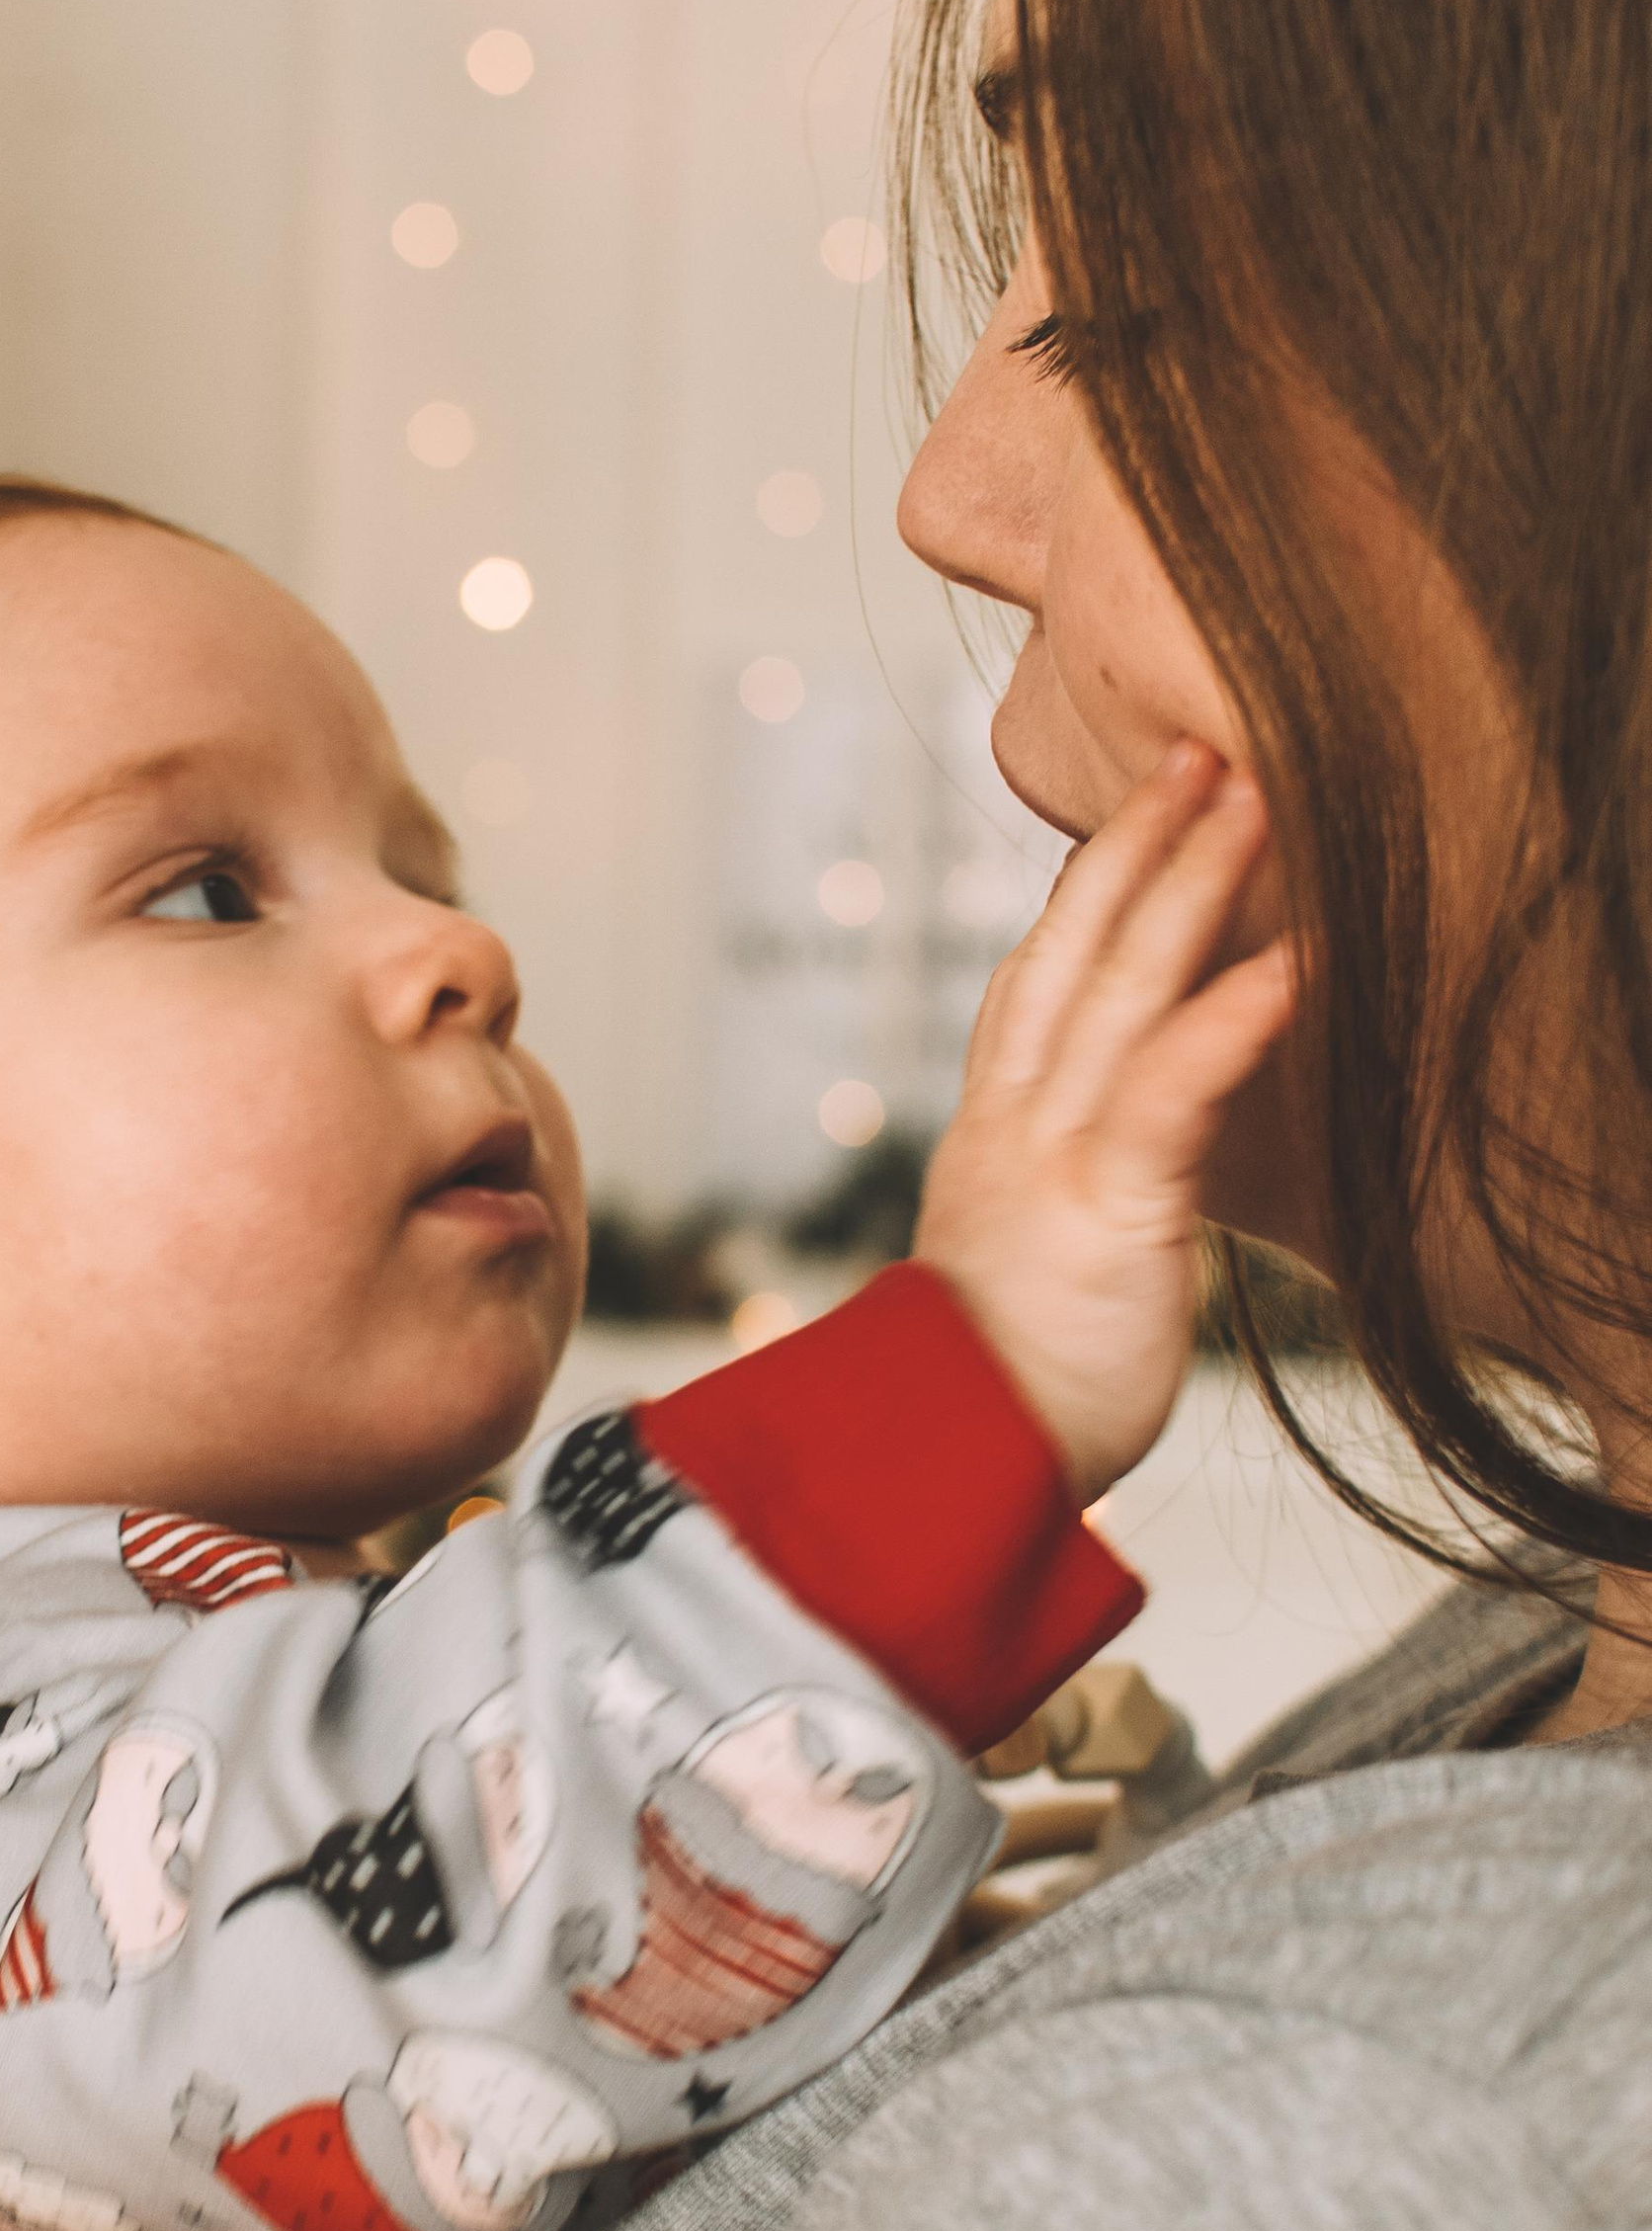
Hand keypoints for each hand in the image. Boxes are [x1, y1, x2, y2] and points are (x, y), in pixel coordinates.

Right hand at [914, 743, 1295, 1507]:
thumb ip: (1053, 1216)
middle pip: (1071, 952)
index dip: (1075, 905)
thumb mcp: (1018, 1281)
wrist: (940, 1476)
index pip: (1030, 995)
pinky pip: (1170, 1092)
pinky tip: (1290, 961)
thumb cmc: (993, 1407)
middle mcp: (1012, 1127)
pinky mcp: (1104, 1205)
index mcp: (991, 1145)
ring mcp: (1051, 1156)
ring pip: (1120, 987)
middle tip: (1197, 753)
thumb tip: (1093, 1212)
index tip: (1119, 832)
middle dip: (1134, 845)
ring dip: (1190, 883)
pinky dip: (1230, 1019)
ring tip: (1253, 800)